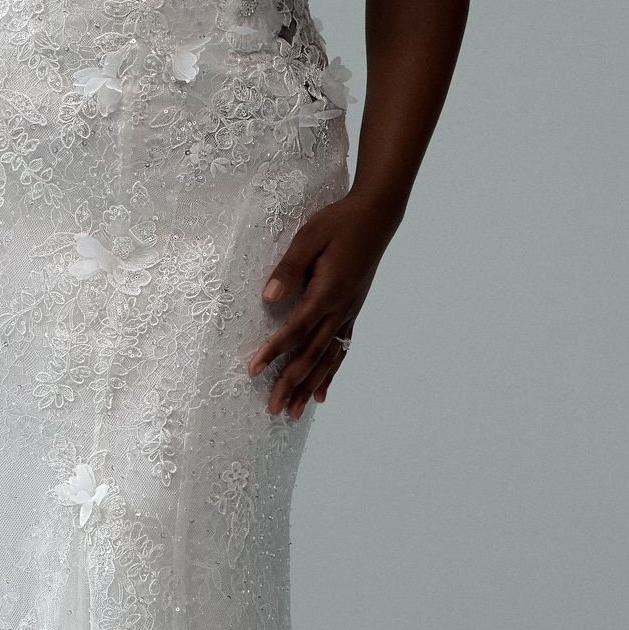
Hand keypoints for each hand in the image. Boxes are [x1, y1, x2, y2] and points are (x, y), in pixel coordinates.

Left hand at [246, 192, 398, 419]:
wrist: (376, 216)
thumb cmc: (338, 222)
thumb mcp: (309, 237)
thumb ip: (288, 268)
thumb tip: (268, 296)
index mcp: (327, 292)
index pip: (294, 330)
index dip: (273, 352)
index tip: (252, 371)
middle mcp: (340, 310)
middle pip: (311, 355)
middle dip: (290, 384)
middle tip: (272, 410)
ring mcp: (349, 313)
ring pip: (327, 360)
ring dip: (310, 388)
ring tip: (295, 413)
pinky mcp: (352, 311)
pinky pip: (340, 350)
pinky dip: (330, 374)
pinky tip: (322, 394)